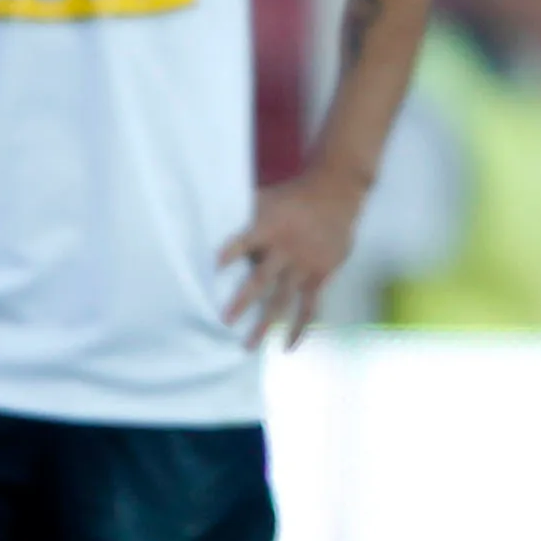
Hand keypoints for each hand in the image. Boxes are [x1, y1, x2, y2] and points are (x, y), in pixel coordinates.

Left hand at [217, 166, 367, 350]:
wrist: (335, 193)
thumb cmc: (291, 197)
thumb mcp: (266, 198)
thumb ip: (243, 215)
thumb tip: (205, 220)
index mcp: (269, 227)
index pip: (245, 241)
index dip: (230, 253)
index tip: (212, 268)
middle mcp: (286, 249)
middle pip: (262, 279)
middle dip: (243, 300)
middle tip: (225, 321)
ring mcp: (304, 265)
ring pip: (282, 299)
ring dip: (264, 324)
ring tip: (247, 346)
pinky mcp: (320, 276)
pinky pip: (309, 307)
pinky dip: (299, 327)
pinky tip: (286, 346)